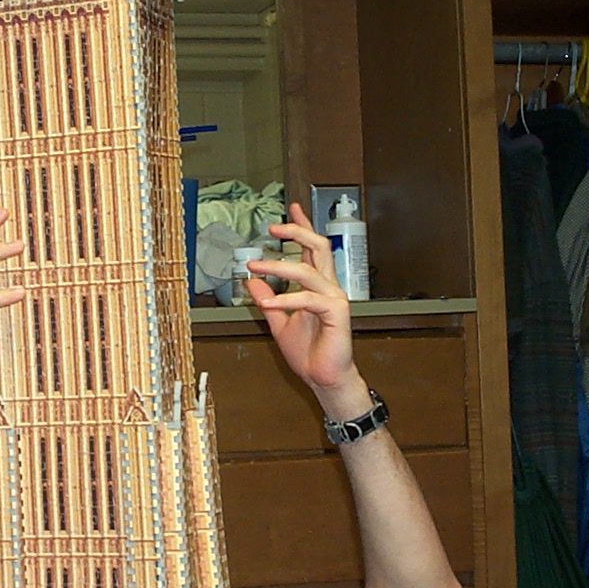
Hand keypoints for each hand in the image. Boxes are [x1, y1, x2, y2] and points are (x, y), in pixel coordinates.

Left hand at [245, 203, 370, 416]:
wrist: (324, 378)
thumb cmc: (309, 353)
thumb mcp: (279, 323)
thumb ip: (268, 300)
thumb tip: (251, 281)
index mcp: (317, 286)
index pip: (310, 250)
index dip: (302, 227)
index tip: (292, 208)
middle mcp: (328, 287)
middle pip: (317, 247)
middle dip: (296, 232)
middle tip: (273, 228)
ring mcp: (334, 298)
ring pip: (306, 270)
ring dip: (277, 266)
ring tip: (255, 266)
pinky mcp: (337, 313)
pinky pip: (308, 299)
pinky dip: (284, 299)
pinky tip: (267, 302)